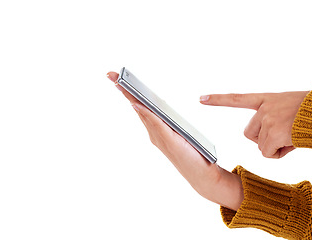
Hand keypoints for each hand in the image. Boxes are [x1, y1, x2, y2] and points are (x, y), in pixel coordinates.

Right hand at [107, 72, 243, 210]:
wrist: (201, 175)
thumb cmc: (191, 154)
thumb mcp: (177, 133)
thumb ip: (161, 122)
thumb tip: (143, 106)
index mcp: (157, 127)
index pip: (141, 105)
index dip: (129, 91)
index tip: (118, 77)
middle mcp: (154, 132)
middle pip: (137, 106)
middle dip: (124, 90)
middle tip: (111, 74)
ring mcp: (158, 137)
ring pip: (142, 113)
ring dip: (130, 97)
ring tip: (119, 83)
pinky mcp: (168, 141)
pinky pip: (155, 123)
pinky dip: (145, 112)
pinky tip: (137, 103)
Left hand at [200, 91, 308, 157]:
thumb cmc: (311, 112)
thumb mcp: (288, 106)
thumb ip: (271, 117)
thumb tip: (264, 141)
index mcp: (267, 99)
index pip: (237, 99)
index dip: (218, 100)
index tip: (200, 98)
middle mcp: (264, 109)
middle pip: (249, 134)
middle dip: (263, 139)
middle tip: (284, 132)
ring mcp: (268, 120)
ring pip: (261, 146)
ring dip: (275, 146)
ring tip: (292, 135)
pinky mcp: (273, 133)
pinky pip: (269, 153)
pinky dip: (280, 154)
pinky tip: (293, 143)